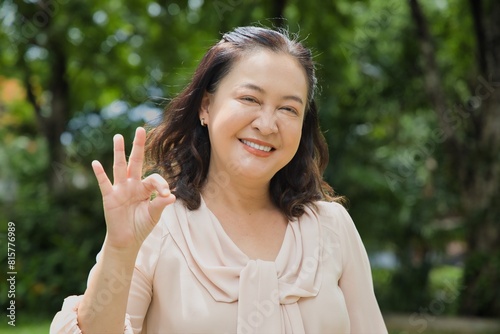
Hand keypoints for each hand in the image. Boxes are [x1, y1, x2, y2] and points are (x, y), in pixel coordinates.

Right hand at [91, 127, 175, 250]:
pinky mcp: (109, 197)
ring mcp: (120, 189)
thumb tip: (171, 196)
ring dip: (119, 152)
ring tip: (118, 136)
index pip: (154, 178)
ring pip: (120, 167)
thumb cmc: (141, 226)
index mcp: (145, 188)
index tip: (166, 195)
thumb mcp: (154, 215)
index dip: (161, 185)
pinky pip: (104, 183)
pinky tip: (96, 163)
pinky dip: (100, 174)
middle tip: (140, 129)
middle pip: (136, 161)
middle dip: (138, 146)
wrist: (127, 241)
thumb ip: (160, 204)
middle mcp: (132, 184)